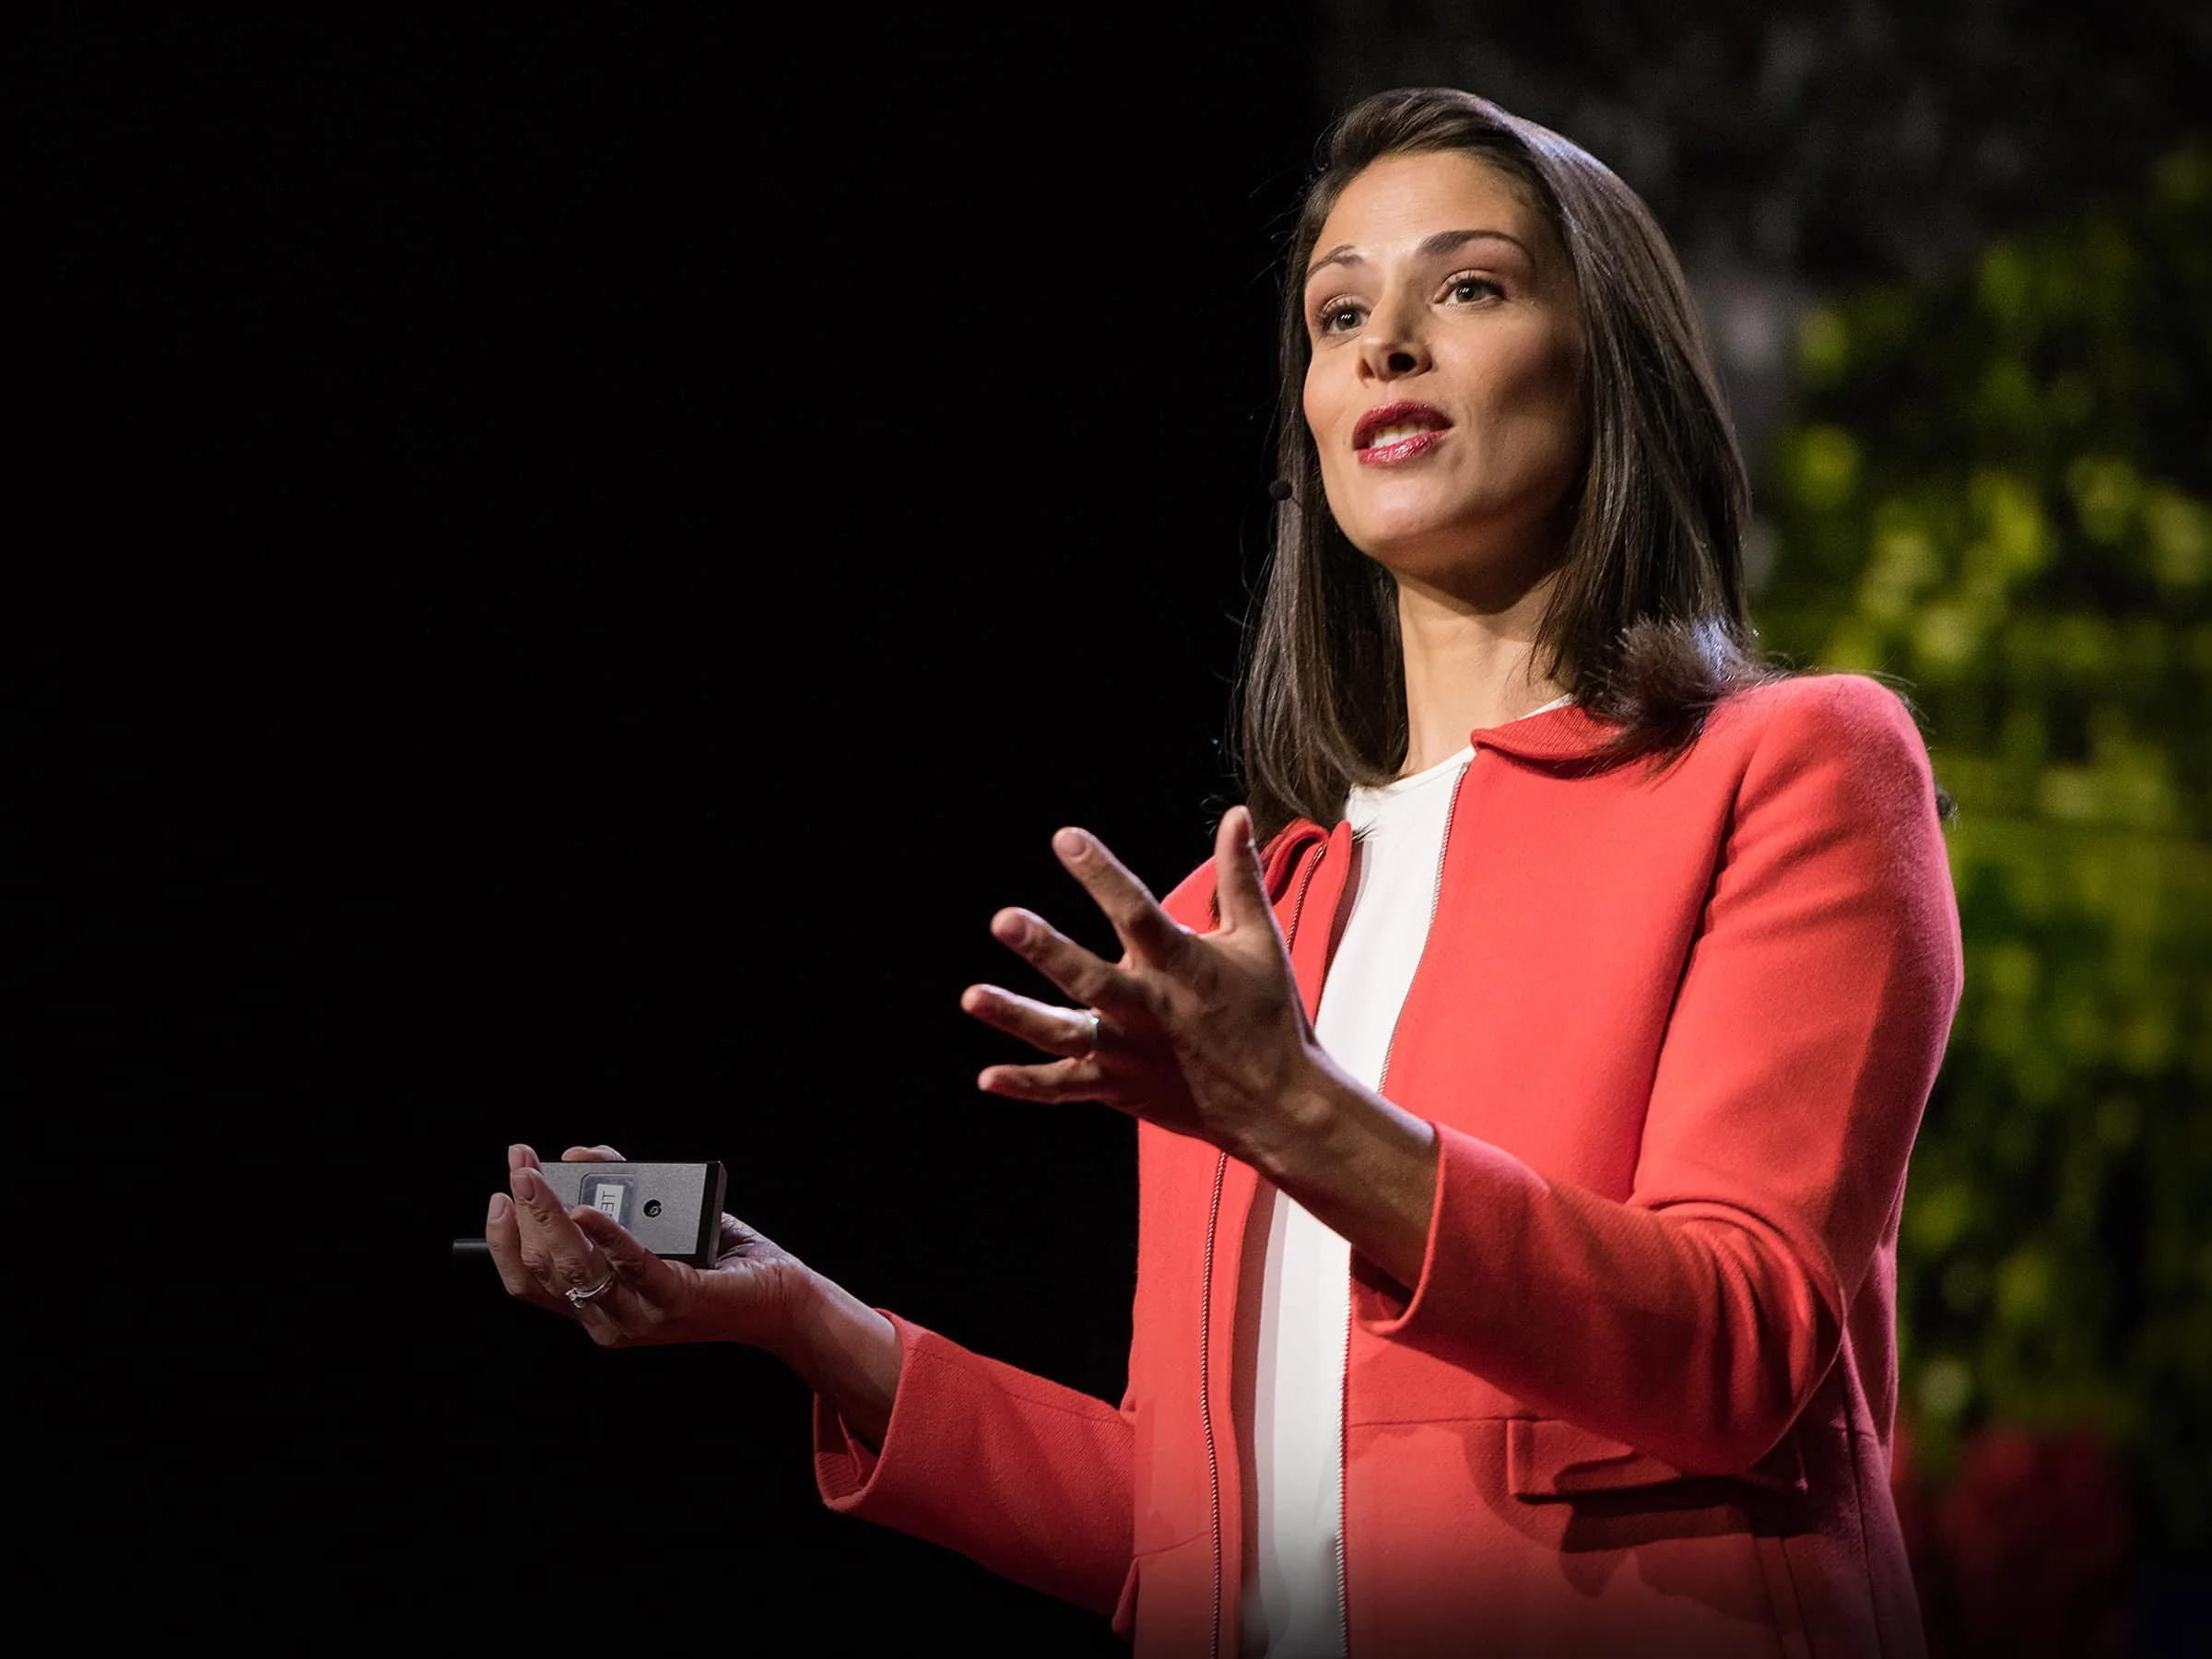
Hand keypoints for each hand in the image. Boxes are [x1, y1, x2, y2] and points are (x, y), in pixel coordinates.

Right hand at [486, 1143, 806, 1351]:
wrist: (783, 1299)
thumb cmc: (722, 1265)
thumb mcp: (659, 1223)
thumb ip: (620, 1193)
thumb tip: (578, 1153)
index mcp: (596, 1308)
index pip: (529, 1281)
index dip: (505, 1238)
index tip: (500, 1192)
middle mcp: (609, 1320)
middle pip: (545, 1268)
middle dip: (524, 1211)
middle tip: (519, 1163)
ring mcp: (640, 1315)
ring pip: (576, 1266)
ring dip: (550, 1214)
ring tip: (538, 1176)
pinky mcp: (675, 1299)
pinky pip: (631, 1263)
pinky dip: (606, 1232)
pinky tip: (588, 1209)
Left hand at [961, 805, 1324, 1164]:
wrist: (1280, 1104)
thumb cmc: (1270, 1015)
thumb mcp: (1259, 940)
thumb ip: (1240, 876)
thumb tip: (1236, 815)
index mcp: (1182, 966)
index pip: (1136, 911)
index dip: (1102, 874)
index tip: (1066, 838)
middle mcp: (1150, 1009)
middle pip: (1090, 978)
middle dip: (1046, 949)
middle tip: (1004, 921)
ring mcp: (1130, 1052)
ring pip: (1066, 1034)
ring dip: (1017, 1017)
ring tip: (972, 997)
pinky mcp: (1120, 1087)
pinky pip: (1066, 1088)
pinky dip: (1027, 1085)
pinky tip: (986, 1077)